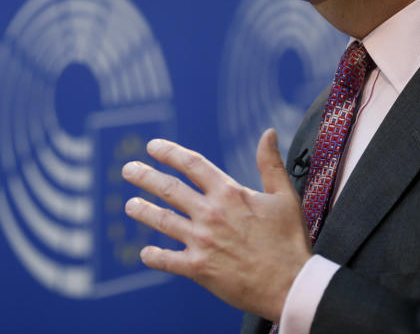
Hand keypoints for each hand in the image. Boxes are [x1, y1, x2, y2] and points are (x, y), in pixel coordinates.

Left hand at [122, 129, 310, 320]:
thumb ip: (271, 164)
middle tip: (127, 169)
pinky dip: (154, 256)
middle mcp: (211, 213)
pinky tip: (145, 252)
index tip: (152, 146)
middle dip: (144, 176)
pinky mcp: (199, 268)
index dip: (169, 153)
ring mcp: (202, 241)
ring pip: (162, 221)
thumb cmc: (289, 241)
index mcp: (229, 193)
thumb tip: (268, 132)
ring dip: (143, 211)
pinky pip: (168, 260)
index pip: (192, 164)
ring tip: (129, 205)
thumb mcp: (285, 197)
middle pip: (168, 188)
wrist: (292, 286)